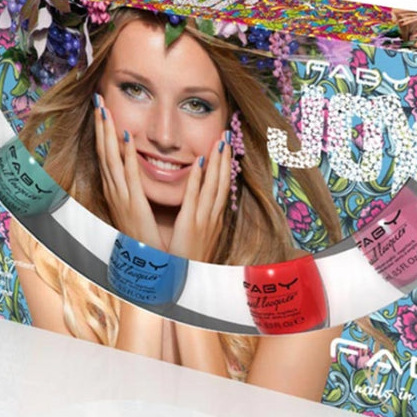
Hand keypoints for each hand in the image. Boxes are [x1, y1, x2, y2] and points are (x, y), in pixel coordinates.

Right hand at [93, 93, 161, 247]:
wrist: (146, 265)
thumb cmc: (144, 239)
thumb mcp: (136, 210)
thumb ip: (134, 192)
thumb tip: (134, 175)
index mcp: (116, 191)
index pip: (107, 155)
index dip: (103, 132)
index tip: (102, 110)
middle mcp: (115, 191)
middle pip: (104, 151)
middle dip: (101, 125)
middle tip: (97, 100)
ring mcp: (121, 197)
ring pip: (111, 159)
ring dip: (108, 134)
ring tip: (104, 110)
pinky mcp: (133, 205)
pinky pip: (129, 176)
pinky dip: (126, 156)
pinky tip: (126, 139)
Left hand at [169, 132, 231, 261]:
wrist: (188, 283)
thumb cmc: (191, 261)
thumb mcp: (201, 237)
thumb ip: (203, 220)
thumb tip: (203, 206)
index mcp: (215, 218)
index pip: (223, 186)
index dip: (226, 165)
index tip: (227, 146)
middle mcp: (213, 216)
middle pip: (222, 181)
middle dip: (225, 157)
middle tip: (227, 134)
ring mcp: (204, 219)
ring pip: (214, 185)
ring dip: (217, 162)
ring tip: (220, 141)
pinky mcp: (190, 224)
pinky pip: (194, 197)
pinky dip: (198, 179)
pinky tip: (200, 162)